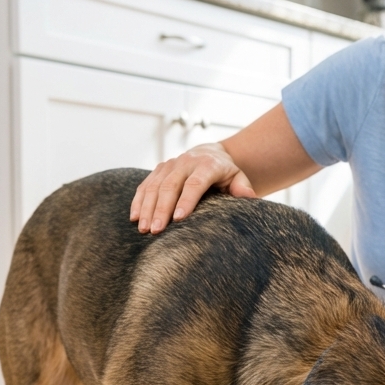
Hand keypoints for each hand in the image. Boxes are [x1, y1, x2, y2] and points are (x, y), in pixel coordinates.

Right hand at [130, 142, 256, 232]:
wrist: (210, 153)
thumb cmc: (227, 172)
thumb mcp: (239, 177)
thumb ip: (243, 187)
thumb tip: (249, 197)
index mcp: (206, 165)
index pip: (194, 183)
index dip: (186, 200)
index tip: (178, 218)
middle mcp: (185, 162)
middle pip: (170, 186)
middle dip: (161, 209)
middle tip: (156, 230)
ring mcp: (169, 165)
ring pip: (154, 186)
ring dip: (147, 208)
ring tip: (144, 229)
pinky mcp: (158, 170)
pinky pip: (145, 185)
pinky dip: (138, 201)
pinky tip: (135, 218)